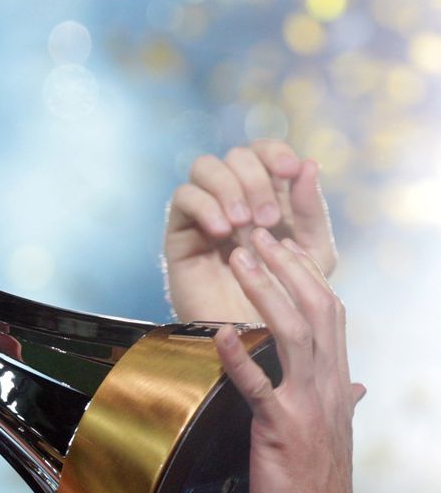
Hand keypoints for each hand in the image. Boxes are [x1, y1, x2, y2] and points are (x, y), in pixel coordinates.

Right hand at [165, 140, 336, 322]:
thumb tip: (309, 163)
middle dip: (255, 180)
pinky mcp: (180, 233)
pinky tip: (222, 231)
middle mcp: (232, 198)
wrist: (253, 340)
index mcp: (266, 195)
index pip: (263, 151)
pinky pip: (183, 197)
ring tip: (243, 224)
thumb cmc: (286, 299)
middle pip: (236, 156)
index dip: (275, 152)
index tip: (291, 171)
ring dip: (229, 187)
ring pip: (205, 167)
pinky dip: (205, 205)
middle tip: (268, 219)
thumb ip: (310, 210)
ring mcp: (204, 213)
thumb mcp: (312, 253)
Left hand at [215, 228, 363, 492]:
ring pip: (292, 333)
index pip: (329, 312)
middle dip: (287, 267)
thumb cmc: (316, 478)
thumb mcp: (333, 431)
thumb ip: (342, 402)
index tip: (283, 243)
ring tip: (239, 261)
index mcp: (336, 380)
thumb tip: (356, 387)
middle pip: (316, 309)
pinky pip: (258, 385)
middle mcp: (328, 384)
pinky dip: (239, 356)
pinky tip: (220, 333)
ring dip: (264, 293)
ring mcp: (307, 403)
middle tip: (259, 234)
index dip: (307, 273)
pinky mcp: (281, 426)